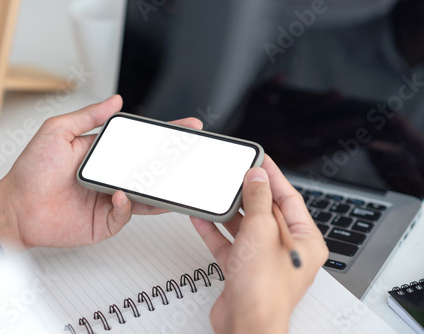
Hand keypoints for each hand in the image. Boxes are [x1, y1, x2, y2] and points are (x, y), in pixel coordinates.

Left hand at [0, 95, 202, 249]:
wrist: (16, 207)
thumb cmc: (32, 170)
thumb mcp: (58, 131)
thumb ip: (88, 116)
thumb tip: (114, 101)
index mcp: (103, 155)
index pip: (141, 143)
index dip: (164, 135)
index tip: (185, 128)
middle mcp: (110, 176)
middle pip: (149, 170)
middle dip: (171, 164)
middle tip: (185, 156)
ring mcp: (110, 199)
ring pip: (145, 195)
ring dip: (159, 189)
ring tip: (170, 181)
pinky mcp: (105, 221)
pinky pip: (125, 213)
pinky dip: (126, 205)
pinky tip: (119, 195)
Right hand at [190, 155, 327, 332]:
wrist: (245, 326)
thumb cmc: (264, 291)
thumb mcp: (262, 231)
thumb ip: (259, 200)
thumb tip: (257, 177)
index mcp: (304, 239)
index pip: (289, 197)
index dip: (273, 176)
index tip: (260, 159)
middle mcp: (286, 249)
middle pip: (267, 211)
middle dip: (249, 193)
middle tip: (235, 174)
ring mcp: (264, 260)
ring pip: (246, 227)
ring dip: (230, 213)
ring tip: (217, 194)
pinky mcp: (243, 270)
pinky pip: (230, 243)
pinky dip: (217, 232)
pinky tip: (203, 219)